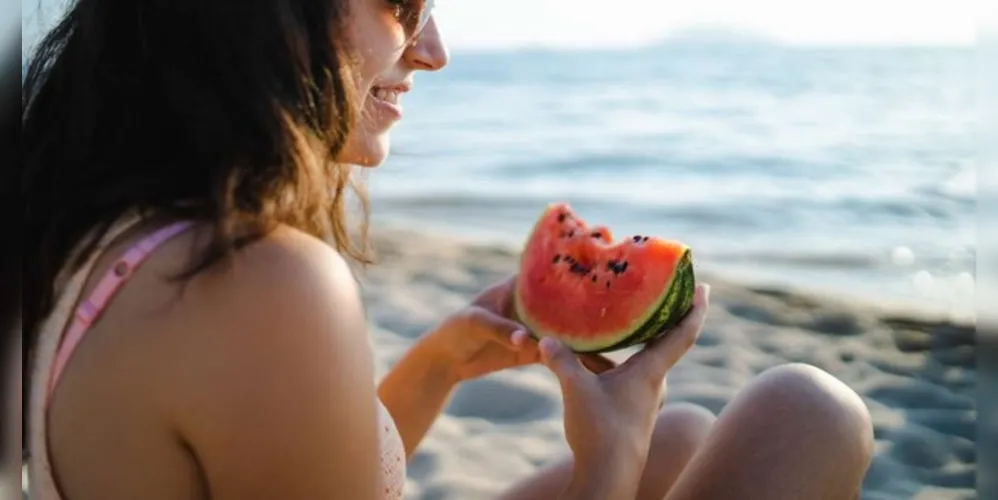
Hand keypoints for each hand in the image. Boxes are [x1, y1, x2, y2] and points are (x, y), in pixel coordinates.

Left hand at [423, 276, 616, 382]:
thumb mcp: (474, 324)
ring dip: (596, 335)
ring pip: (573, 330)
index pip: (554, 272)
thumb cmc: (455, 329)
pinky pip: (564, 355)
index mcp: (521, 287)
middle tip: (631, 303)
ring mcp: (538, 328)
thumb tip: (524, 339)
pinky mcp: (536, 351)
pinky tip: (607, 369)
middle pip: (571, 302)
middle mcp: (534, 305)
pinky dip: (583, 360)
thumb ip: (499, 328)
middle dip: (597, 301)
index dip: (579, 265)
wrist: (445, 360)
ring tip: (628, 339)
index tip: (606, 260)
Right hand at [541, 284, 710, 473]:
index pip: (683, 333)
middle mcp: (653, 382)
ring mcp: (642, 396)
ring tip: (617, 313)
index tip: (704, 286)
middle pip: (665, 340)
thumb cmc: (600, 432)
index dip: (695, 308)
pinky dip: (610, 359)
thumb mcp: (576, 390)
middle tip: (662, 288)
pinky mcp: (629, 408)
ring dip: (632, 337)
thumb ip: (561, 361)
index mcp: (651, 372)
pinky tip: (586, 353)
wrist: (608, 476)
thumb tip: (543, 339)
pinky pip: (623, 373)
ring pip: (639, 357)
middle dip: (664, 314)